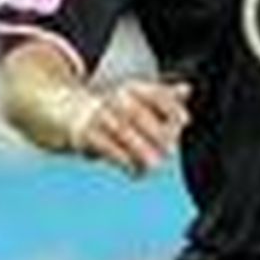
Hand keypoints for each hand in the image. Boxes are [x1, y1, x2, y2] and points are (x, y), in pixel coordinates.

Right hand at [72, 77, 191, 176]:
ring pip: (122, 131)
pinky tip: (136, 171)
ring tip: (155, 165)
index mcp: (133, 88)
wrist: (73, 112)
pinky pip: (106, 147)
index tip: (185, 121)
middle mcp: (116, 99)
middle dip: (156, 131)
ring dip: (140, 149)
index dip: (170, 106)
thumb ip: (166, 97)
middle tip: (172, 150)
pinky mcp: (88, 135)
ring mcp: (100, 116)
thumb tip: (186, 89)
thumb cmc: (117, 108)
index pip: (154, 93)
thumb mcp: (140, 99)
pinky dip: (123, 161)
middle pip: (137, 112)